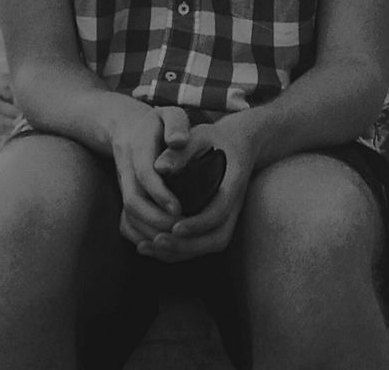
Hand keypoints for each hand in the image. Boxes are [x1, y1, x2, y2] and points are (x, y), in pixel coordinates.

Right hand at [110, 105, 189, 247]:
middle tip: (182, 228)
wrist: (129, 128)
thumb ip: (175, 123)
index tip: (178, 208)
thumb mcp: (169, 113)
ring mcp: (123, 185)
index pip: (144, 174)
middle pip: (133, 201)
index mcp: (138, 146)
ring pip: (129, 216)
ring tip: (178, 239)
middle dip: (157, 219)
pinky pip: (127, 223)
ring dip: (151, 232)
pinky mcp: (126, 197)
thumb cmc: (158, 122)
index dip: (160, 193)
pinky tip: (163, 243)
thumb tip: (178, 141)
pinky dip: (142, 237)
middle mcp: (126, 169)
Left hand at [138, 118, 257, 261]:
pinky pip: (204, 242)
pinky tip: (154, 246)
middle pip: (216, 237)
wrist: (240, 142)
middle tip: (156, 241)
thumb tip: (157, 167)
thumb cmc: (216, 137)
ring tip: (149, 247)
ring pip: (210, 244)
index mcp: (234, 183)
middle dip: (187, 245)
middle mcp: (235, 205)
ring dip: (181, 251)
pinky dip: (182, 250)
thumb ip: (181, 151)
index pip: (219, 211)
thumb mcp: (200, 136)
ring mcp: (229, 215)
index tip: (174, 227)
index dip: (198, 223)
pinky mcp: (220, 221)